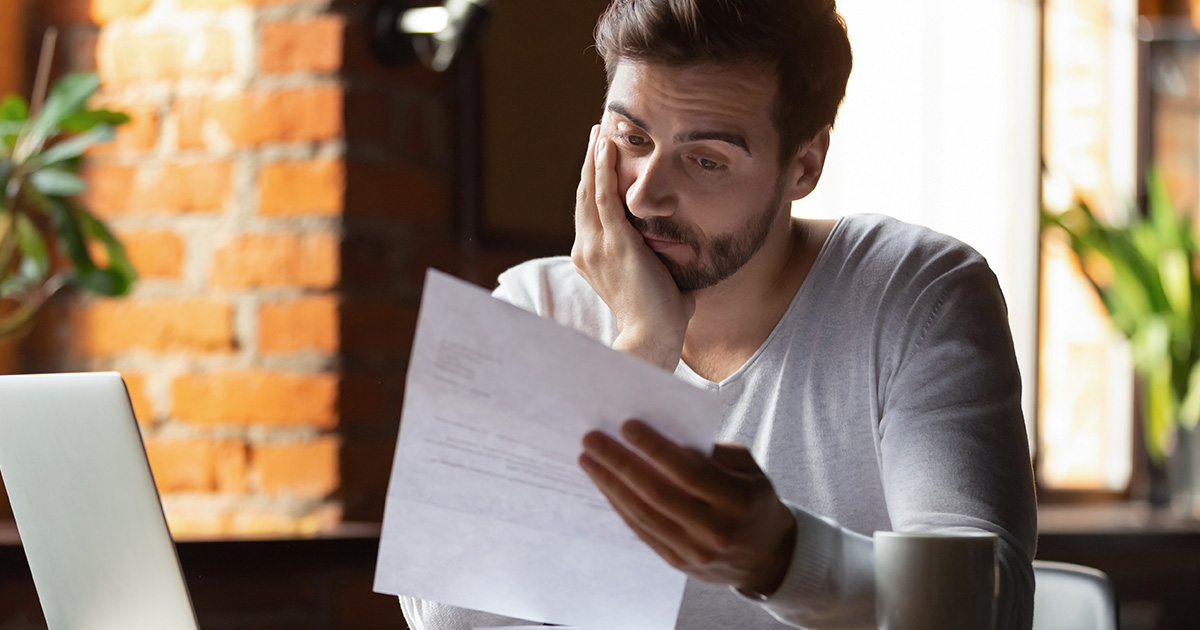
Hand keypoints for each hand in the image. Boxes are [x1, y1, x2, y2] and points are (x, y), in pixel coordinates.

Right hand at [571, 125, 694, 370]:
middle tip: (596, 133)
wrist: (652, 337)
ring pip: (590, 190)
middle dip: (590, 162)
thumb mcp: (655, 279)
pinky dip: (603, 169)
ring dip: (595, 157)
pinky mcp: (614, 242)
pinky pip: (604, 196)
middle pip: (584, 195)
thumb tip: (682, 248)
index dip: (593, 183)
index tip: (600, 160)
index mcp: (591, 258)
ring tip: (599, 131)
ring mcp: (596, 245)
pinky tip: (606, 146)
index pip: (589, 212)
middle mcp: (587, 248)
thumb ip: (660, 260)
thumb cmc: (660, 317)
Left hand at [579, 420, 796, 595]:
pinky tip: (604, 485)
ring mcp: (695, 551)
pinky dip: (620, 506)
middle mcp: (716, 530)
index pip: (689, 472)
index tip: (627, 425)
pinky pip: (642, 531)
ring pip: (644, 514)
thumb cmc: (753, 499)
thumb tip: (665, 436)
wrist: (767, 557)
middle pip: (658, 493)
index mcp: (738, 501)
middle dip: (620, 464)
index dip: (655, 448)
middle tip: (592, 439)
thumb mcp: (748, 469)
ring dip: (610, 485)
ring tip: (588, 459)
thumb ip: (713, 452)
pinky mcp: (678, 562)